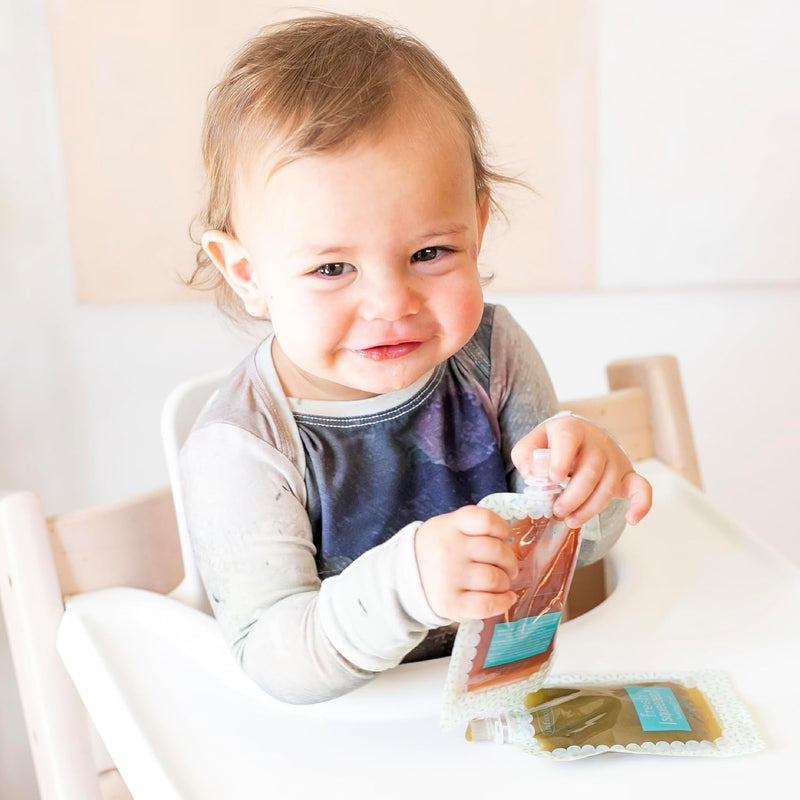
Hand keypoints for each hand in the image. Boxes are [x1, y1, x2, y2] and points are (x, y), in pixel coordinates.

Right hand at [414, 506, 518, 621]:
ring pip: (495, 579)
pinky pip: (488, 604)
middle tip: (508, 567)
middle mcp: (449, 549)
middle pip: (497, 551)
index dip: (502, 528)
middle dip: (509, 561)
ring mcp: (449, 577)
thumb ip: (474, 529)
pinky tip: (506, 598)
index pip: (486, 520)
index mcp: (449, 526)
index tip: (503, 536)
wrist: (406, 578)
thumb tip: (511, 545)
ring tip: (501, 583)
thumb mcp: (448, 527)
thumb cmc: (438, 551)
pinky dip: (503, 602)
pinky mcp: (451, 604)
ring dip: (506, 583)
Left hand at [511, 415, 651, 528]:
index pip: (568, 440)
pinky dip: (641, 504)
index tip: (554, 478)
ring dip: (590, 509)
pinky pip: (641, 488)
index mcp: (570, 430)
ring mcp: (614, 458)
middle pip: (590, 472)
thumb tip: (531, 475)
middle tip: (558, 512)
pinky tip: (632, 519)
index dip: (562, 459)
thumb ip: (525, 456)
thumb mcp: (532, 443)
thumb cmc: (553, 445)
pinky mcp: (626, 474)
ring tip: (571, 521)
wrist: (579, 438)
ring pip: (607, 487)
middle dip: (573, 497)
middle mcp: (596, 442)